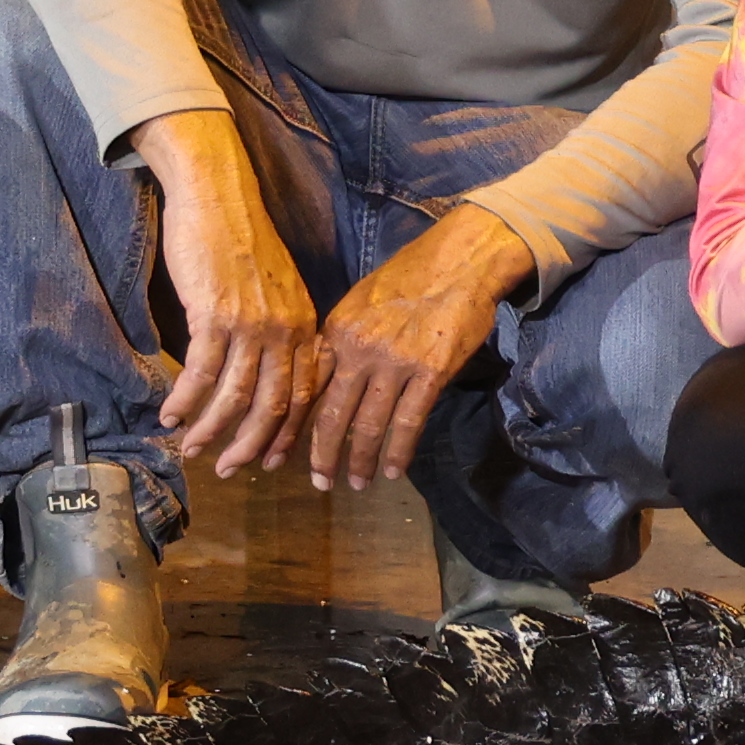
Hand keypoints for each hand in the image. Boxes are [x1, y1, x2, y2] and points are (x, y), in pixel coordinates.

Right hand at [132, 113, 318, 466]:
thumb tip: (265, 371)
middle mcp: (286, 330)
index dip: (286, 434)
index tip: (272, 461)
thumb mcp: (277, 289)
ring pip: (234, 397)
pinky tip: (169, 414)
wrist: (218, 196)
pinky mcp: (215, 315)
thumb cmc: (241, 241)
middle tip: (228, 470)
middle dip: (250, 446)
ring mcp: (252, 325)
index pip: (303, 394)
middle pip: (273, 406)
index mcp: (306, 326)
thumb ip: (280, 329)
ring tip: (190, 448)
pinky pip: (200, 373)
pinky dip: (184, 400)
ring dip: (210, 430)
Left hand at [283, 202, 536, 484]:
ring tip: (357, 484)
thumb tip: (327, 376)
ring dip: (360, 461)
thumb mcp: (360, 302)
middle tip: (319, 483)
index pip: (307, 389)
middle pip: (332, 414)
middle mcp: (359, 350)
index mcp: (337, 332)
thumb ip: (341, 340)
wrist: (460, 260)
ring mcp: (395, 363)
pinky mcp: (430, 373)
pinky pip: (409, 422)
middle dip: (322, 455)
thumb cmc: (411, 277)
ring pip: (369, 425)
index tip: (284, 452)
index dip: (295, 426)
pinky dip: (399, 451)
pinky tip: (392, 471)